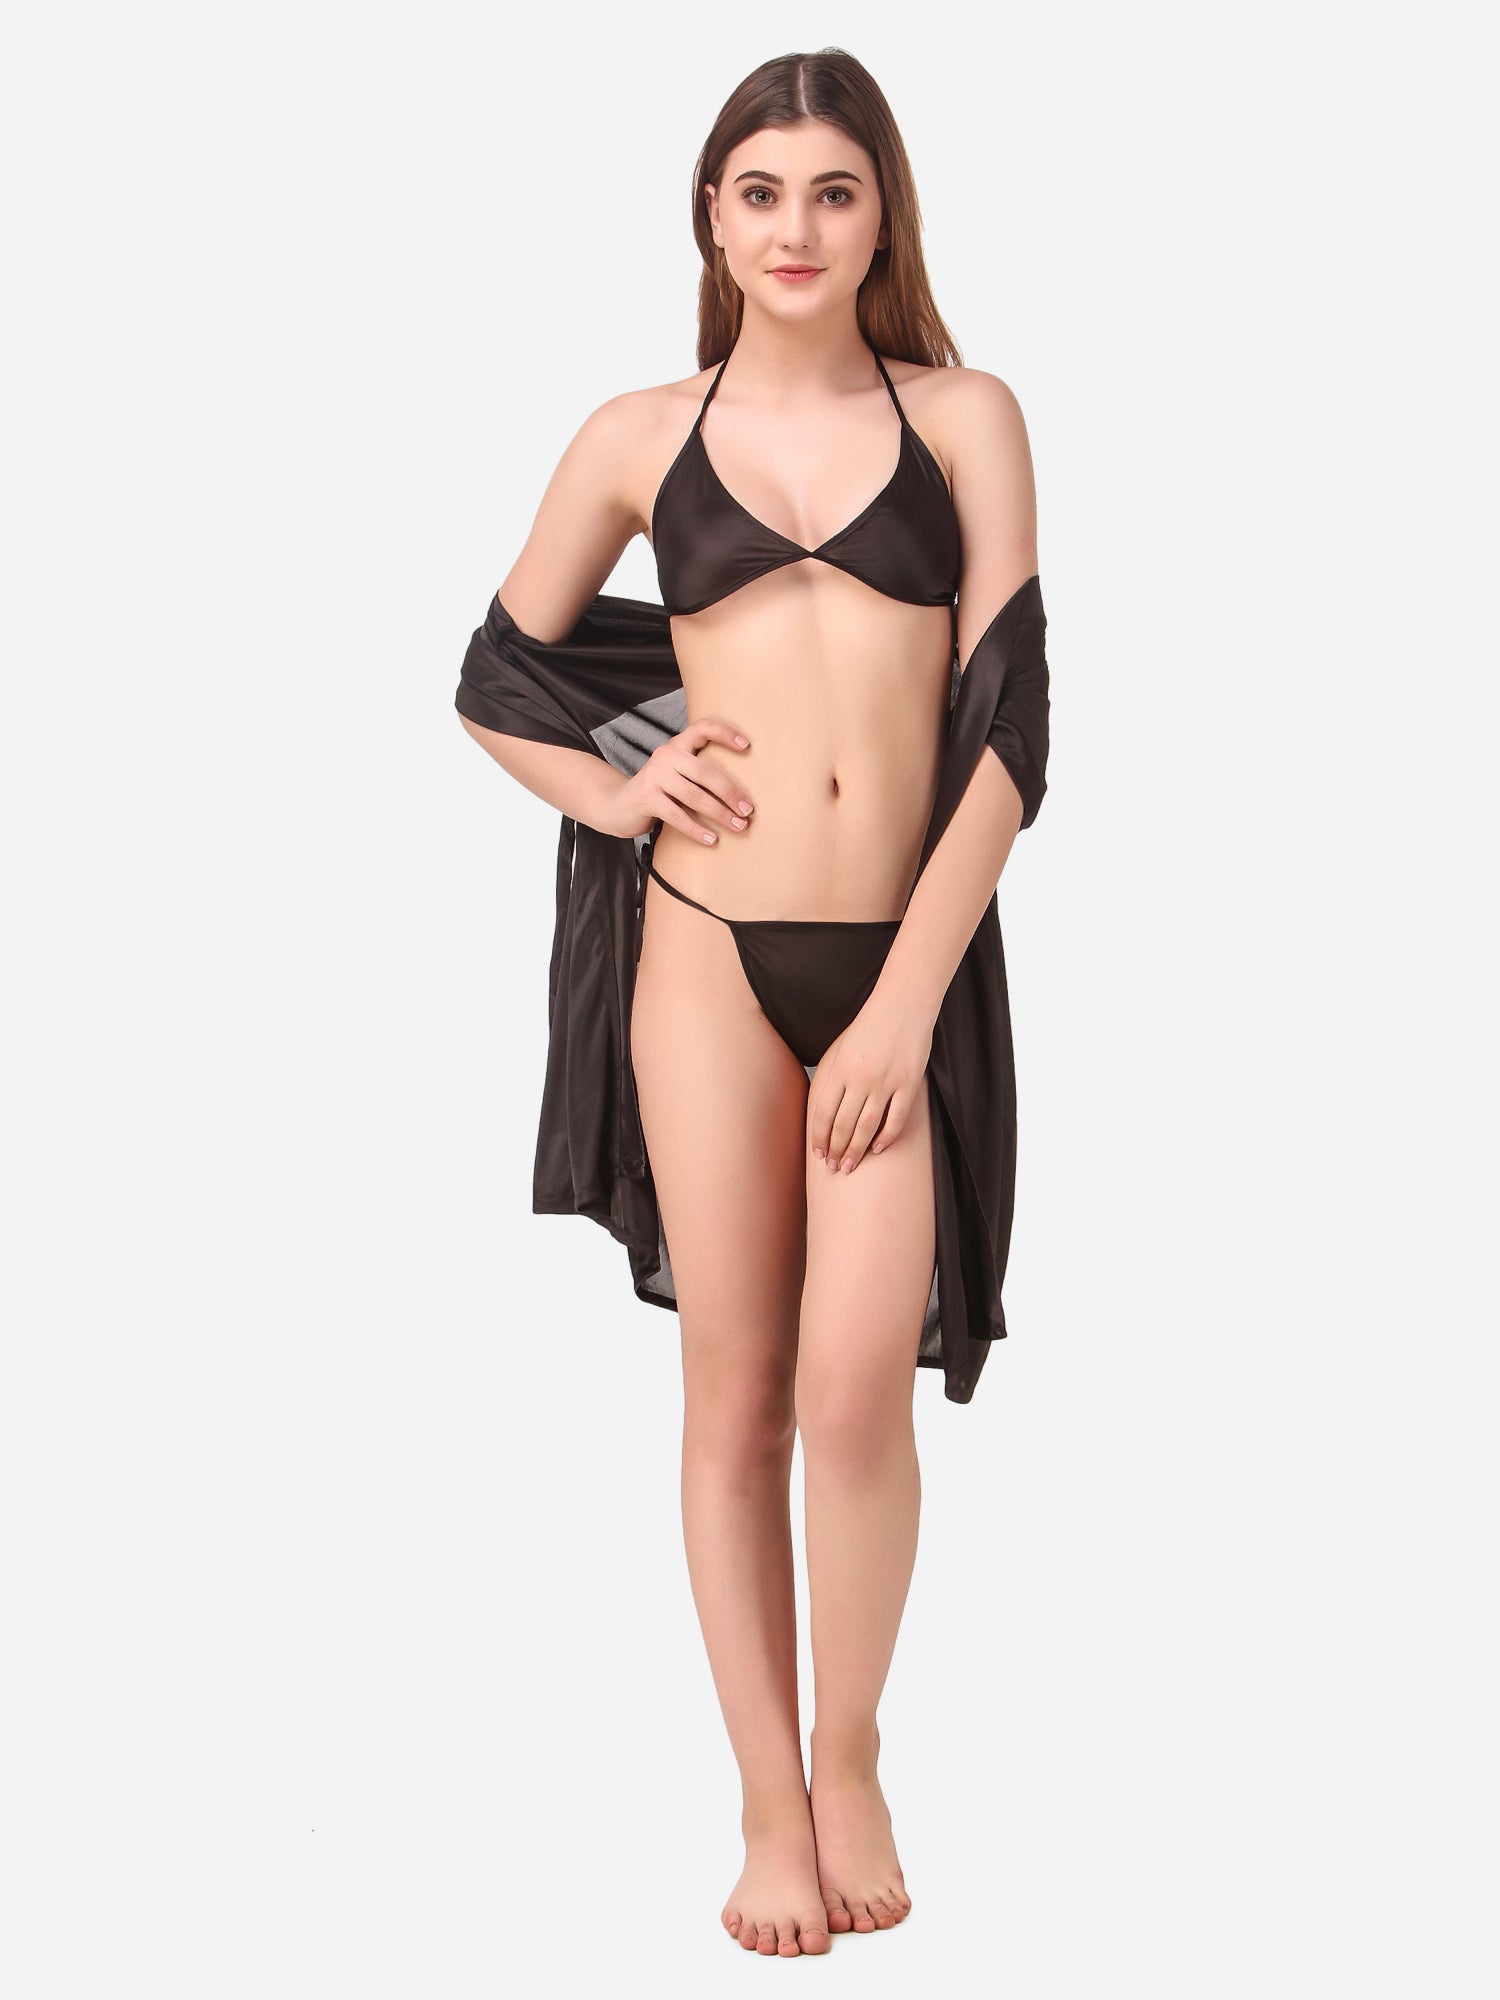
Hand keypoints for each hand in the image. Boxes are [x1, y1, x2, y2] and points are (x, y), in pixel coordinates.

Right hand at [603, 718, 755, 842]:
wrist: (617, 805)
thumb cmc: (658, 792)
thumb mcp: (677, 775)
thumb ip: (698, 774)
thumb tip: (741, 794)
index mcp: (677, 745)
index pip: (702, 728)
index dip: (725, 733)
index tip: (747, 747)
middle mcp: (666, 755)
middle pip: (706, 771)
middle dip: (730, 792)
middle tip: (748, 810)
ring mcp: (654, 775)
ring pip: (695, 796)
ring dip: (720, 813)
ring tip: (738, 826)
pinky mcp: (646, 797)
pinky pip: (678, 815)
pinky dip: (696, 829)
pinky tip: (711, 839)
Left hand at [808, 985, 935, 1174]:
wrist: (903, 1004)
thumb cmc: (870, 1026)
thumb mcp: (843, 1048)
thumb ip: (835, 1077)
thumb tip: (824, 1110)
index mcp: (840, 1068)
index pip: (823, 1113)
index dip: (819, 1137)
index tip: (818, 1153)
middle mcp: (860, 1078)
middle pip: (843, 1125)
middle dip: (836, 1150)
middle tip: (834, 1168)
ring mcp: (886, 1082)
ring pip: (867, 1127)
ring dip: (856, 1150)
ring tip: (850, 1165)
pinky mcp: (909, 1084)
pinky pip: (896, 1119)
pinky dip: (886, 1138)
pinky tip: (878, 1149)